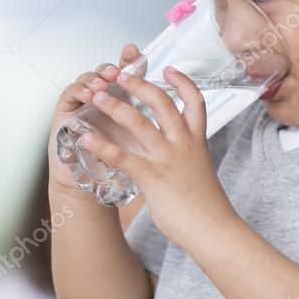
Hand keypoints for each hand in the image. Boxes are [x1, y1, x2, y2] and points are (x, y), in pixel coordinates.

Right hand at [47, 42, 143, 201]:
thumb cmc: (118, 167)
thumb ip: (156, 127)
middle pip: (109, 72)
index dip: (131, 60)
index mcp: (126, 101)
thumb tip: (182, 112)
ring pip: (90, 78)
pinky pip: (69, 94)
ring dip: (96, 76)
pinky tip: (85, 93)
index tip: (136, 51)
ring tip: (102, 82)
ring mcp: (85, 104)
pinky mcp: (66, 113)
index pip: (130, 74)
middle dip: (115, 66)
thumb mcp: (144, 146)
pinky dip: (77, 90)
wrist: (91, 187)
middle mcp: (106, 99)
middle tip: (119, 70)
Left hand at [75, 66, 234, 247]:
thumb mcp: (199, 170)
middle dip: (140, 84)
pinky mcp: (152, 177)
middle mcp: (183, 143)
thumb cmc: (206, 205)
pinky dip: (101, 145)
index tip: (169, 69)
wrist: (213, 229)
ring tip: (97, 96)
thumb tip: (174, 156)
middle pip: (162, 102)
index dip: (182, 81)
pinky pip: (122, 156)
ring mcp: (167, 158)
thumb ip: (185, 157)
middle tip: (121, 75)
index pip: (194, 100)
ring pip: (139, 122)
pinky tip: (86, 138)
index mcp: (197, 140)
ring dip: (115, 106)